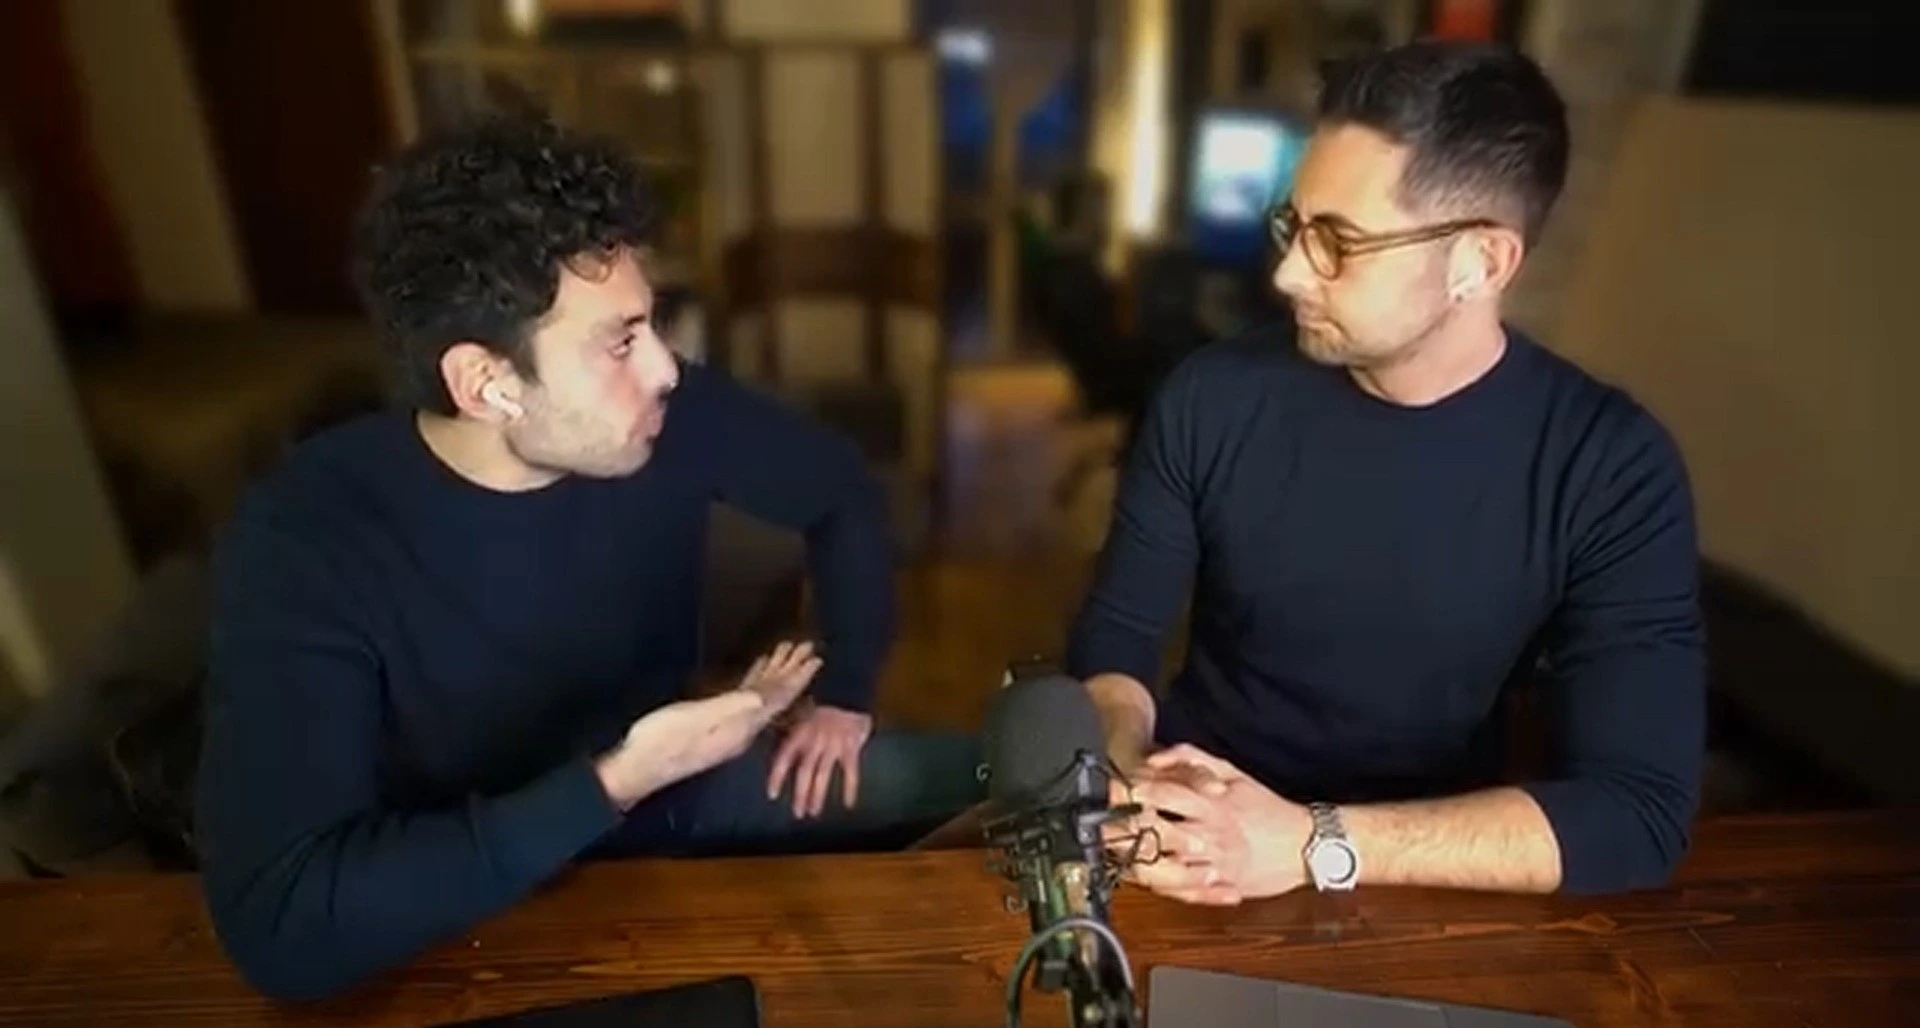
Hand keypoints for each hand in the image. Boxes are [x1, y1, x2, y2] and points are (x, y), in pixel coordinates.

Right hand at [596, 641, 820, 808]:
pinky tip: (756, 672)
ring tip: (787, 651)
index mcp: (741, 727)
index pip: (779, 699)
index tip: (816, 658)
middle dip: (791, 671)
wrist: (637, 767)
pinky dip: (754, 681)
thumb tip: (761, 698)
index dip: (798, 678)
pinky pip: (743, 698)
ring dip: (775, 673)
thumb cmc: (661, 741)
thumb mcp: (695, 720)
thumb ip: (729, 708)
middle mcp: (741, 728)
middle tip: (807, 646)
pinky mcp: (713, 724)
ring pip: (761, 696)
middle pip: (775, 696)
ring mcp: (728, 728)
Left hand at [767, 703, 873, 817]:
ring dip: (817, 795)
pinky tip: (849, 804)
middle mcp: (814, 741)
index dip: (777, 777)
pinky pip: (851, 772)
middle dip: (800, 794)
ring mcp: (833, 745)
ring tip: (814, 812)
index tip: (772, 795)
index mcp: (799, 732)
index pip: (784, 758)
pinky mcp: (851, 748)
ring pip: (823, 775)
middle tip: (797, 813)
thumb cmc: (822, 703)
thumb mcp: (801, 713)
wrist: (848, 692)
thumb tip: (772, 743)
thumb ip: (789, 730)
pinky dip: (850, 789)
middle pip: (804, 772)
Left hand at [1117, 744, 1312, 904]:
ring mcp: (1211, 862)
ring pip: (1162, 867)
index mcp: (1209, 802)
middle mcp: (1207, 833)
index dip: (1130, 792)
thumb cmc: (1267, 806)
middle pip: (1154, 832)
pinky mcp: (1219, 886)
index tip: (1109, 789)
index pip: (1160, 795)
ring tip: (1112, 855)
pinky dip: (1163, 887)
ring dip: (1134, 862)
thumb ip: (1194, 759)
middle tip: (1097, 827)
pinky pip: (1183, 891)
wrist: (1305, 843)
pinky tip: (1146, 879)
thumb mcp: (1233, 772)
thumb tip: (1158, 757)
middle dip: (1122, 830)